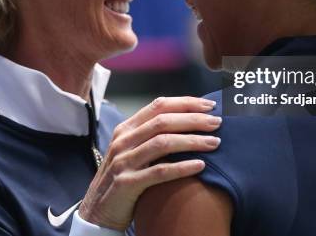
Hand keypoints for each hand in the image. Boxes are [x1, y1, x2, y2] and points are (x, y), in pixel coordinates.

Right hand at [78, 96, 221, 230]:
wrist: (97, 211)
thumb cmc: (123, 178)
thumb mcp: (133, 150)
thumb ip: (152, 135)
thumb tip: (188, 121)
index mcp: (126, 128)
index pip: (158, 105)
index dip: (186, 102)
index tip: (210, 105)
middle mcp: (123, 141)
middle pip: (163, 121)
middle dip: (193, 119)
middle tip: (218, 122)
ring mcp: (123, 161)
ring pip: (163, 143)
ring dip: (192, 141)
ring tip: (215, 143)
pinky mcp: (127, 183)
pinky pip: (159, 172)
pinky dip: (182, 167)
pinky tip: (201, 166)